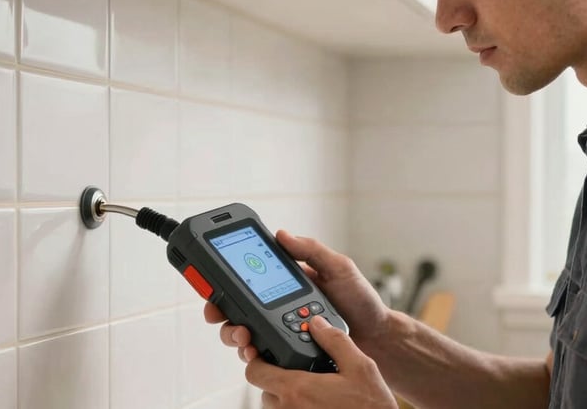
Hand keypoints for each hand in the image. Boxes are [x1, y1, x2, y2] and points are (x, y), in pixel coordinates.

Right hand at [203, 230, 390, 359]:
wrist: (375, 336)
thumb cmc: (360, 299)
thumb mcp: (339, 267)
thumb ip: (311, 250)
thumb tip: (281, 234)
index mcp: (286, 280)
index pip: (248, 275)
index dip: (224, 279)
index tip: (211, 282)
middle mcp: (277, 303)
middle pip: (235, 306)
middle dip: (220, 311)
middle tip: (220, 314)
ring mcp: (280, 327)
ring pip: (241, 331)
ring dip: (233, 333)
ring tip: (243, 336)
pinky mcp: (285, 348)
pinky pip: (260, 351)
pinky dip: (251, 352)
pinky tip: (253, 351)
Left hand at [246, 315, 396, 408]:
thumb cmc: (371, 407)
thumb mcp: (360, 367)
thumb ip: (335, 340)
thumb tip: (317, 323)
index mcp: (296, 390)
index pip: (254, 372)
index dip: (258, 360)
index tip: (269, 356)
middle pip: (264, 389)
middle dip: (277, 379)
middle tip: (301, 373)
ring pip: (274, 407)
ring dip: (286, 398)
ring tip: (313, 392)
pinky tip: (318, 405)